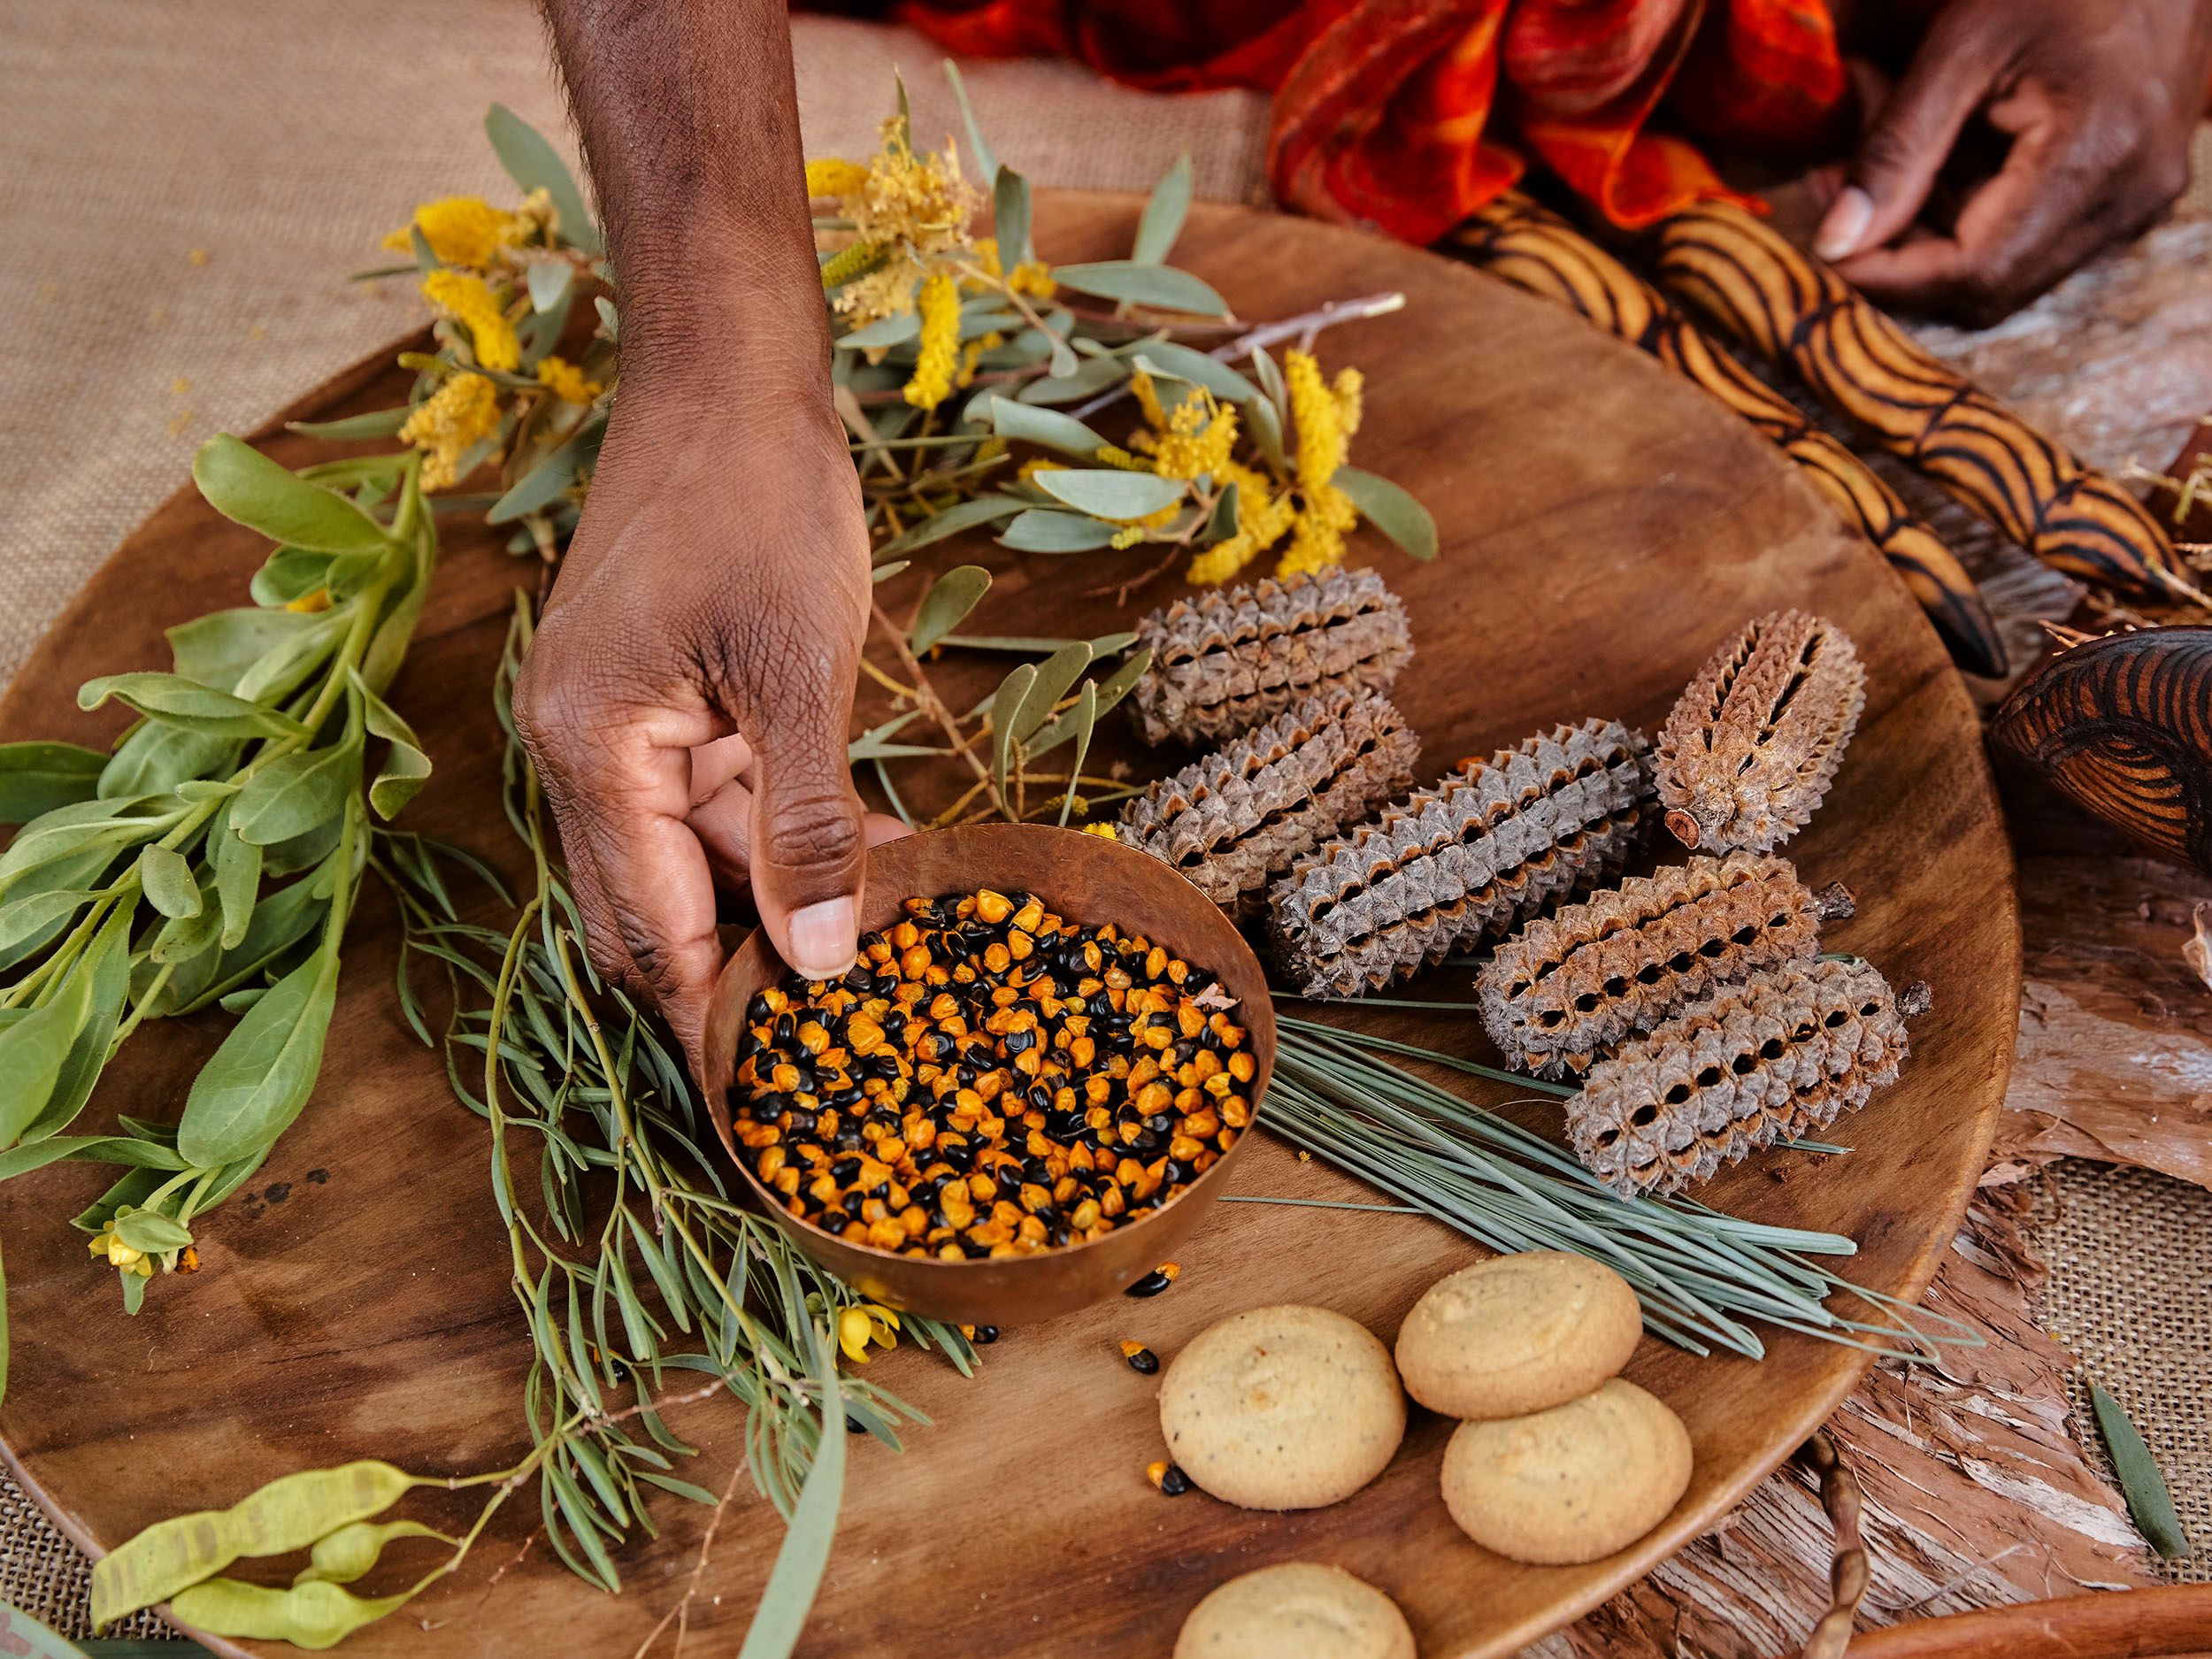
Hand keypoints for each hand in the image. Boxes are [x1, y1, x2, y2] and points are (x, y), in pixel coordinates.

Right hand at [513, 377, 903, 1060]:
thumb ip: (805, 822)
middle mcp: (581, 751)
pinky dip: (785, 838)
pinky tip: (872, 867)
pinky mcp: (664, 698)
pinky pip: (719, 801)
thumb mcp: (800, 670)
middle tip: (836, 1056)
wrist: (730, 372)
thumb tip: (824, 958)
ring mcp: (618, 724)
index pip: (647, 933)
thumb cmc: (761, 498)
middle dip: (743, 983)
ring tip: (888, 958)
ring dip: (781, 908)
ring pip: (696, 860)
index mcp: (589, 749)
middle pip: (656, 913)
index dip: (708, 1025)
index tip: (771, 1107)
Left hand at [1813, 0, 2211, 321]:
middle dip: (1897, 253)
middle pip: (1985, 287)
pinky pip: (2027, 238)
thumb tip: (1833, 245)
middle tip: (1833, 190)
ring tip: (1868, 156)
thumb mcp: (1965, 44)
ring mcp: (2134, 204)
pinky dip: (1963, 212)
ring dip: (1923, 230)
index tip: (1822, 245)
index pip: (1972, 273)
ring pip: (2000, 269)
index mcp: (2098, 158)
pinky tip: (1928, 157)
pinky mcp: (2124, 196)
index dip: (1887, 276)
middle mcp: (2129, 199)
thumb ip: (1896, 147)